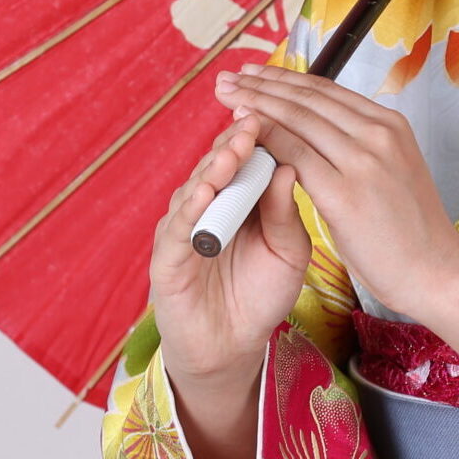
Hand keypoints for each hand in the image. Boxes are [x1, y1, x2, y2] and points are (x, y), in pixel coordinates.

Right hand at [150, 113, 309, 395]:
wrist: (234, 346)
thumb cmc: (262, 293)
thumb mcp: (288, 251)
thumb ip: (287, 212)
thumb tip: (291, 164)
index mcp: (240, 198)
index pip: (246, 157)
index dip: (258, 135)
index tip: (276, 111)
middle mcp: (208, 205)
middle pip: (218, 164)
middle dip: (235, 142)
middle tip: (252, 120)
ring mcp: (185, 228)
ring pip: (196, 189)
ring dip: (213, 169)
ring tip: (232, 151)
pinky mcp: (167, 258)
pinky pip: (178, 228)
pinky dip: (190, 210)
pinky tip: (204, 193)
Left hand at [215, 64, 458, 394]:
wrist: (438, 271)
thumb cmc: (412, 232)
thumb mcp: (393, 172)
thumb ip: (361, 149)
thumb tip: (323, 136)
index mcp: (390, 125)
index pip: (327, 91)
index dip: (286, 80)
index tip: (256, 74)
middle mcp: (378, 132)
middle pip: (308, 97)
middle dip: (263, 83)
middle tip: (228, 77)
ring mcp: (364, 159)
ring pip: (297, 118)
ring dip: (257, 103)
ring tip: (226, 95)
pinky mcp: (346, 192)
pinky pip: (294, 154)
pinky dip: (265, 139)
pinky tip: (243, 134)